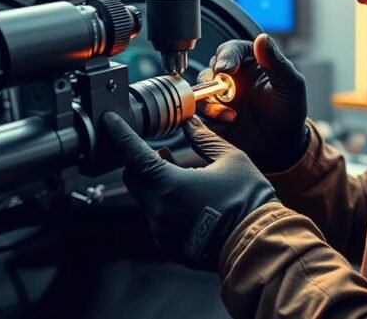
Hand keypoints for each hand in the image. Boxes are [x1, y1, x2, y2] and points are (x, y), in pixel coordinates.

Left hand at [102, 113, 276, 270]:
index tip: (110, 122)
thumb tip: (190, 123)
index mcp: (170, 186)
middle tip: (163, 153)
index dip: (120, 135)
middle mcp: (159, 211)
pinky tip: (191, 201)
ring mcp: (162, 231)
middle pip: (133, 178)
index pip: (134, 155)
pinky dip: (167, 205)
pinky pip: (158, 218)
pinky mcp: (169, 245)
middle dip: (141, 162)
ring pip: (147, 199)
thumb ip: (205, 139)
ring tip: (186, 178)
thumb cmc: (247, 200)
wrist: (257, 244)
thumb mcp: (231, 160)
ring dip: (158, 185)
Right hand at [197, 34, 308, 171]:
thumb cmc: (289, 111)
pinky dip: (207, 117)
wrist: (282, 145)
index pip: (231, 50)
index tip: (226, 68)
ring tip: (230, 115)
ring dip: (210, 102)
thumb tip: (262, 39)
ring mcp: (220, 97)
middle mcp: (232, 77)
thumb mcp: (290, 85)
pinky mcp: (212, 117)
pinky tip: (226, 123)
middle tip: (223, 92)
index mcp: (250, 62)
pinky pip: (199, 113)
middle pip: (211, 69)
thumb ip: (276, 62)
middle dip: (213, 80)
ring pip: (201, 91)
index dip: (226, 56)